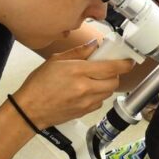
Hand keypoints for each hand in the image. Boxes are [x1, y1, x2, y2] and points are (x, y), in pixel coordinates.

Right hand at [13, 40, 134, 128]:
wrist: (30, 110)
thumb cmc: (38, 84)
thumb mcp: (55, 61)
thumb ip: (78, 52)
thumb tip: (94, 46)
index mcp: (78, 71)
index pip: (110, 67)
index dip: (124, 64)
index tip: (129, 61)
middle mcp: (85, 88)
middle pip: (114, 81)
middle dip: (114, 74)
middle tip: (106, 69)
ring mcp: (86, 102)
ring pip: (108, 92)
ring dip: (106, 84)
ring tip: (95, 79)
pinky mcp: (85, 112)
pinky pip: (99, 102)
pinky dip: (98, 95)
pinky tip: (87, 91)